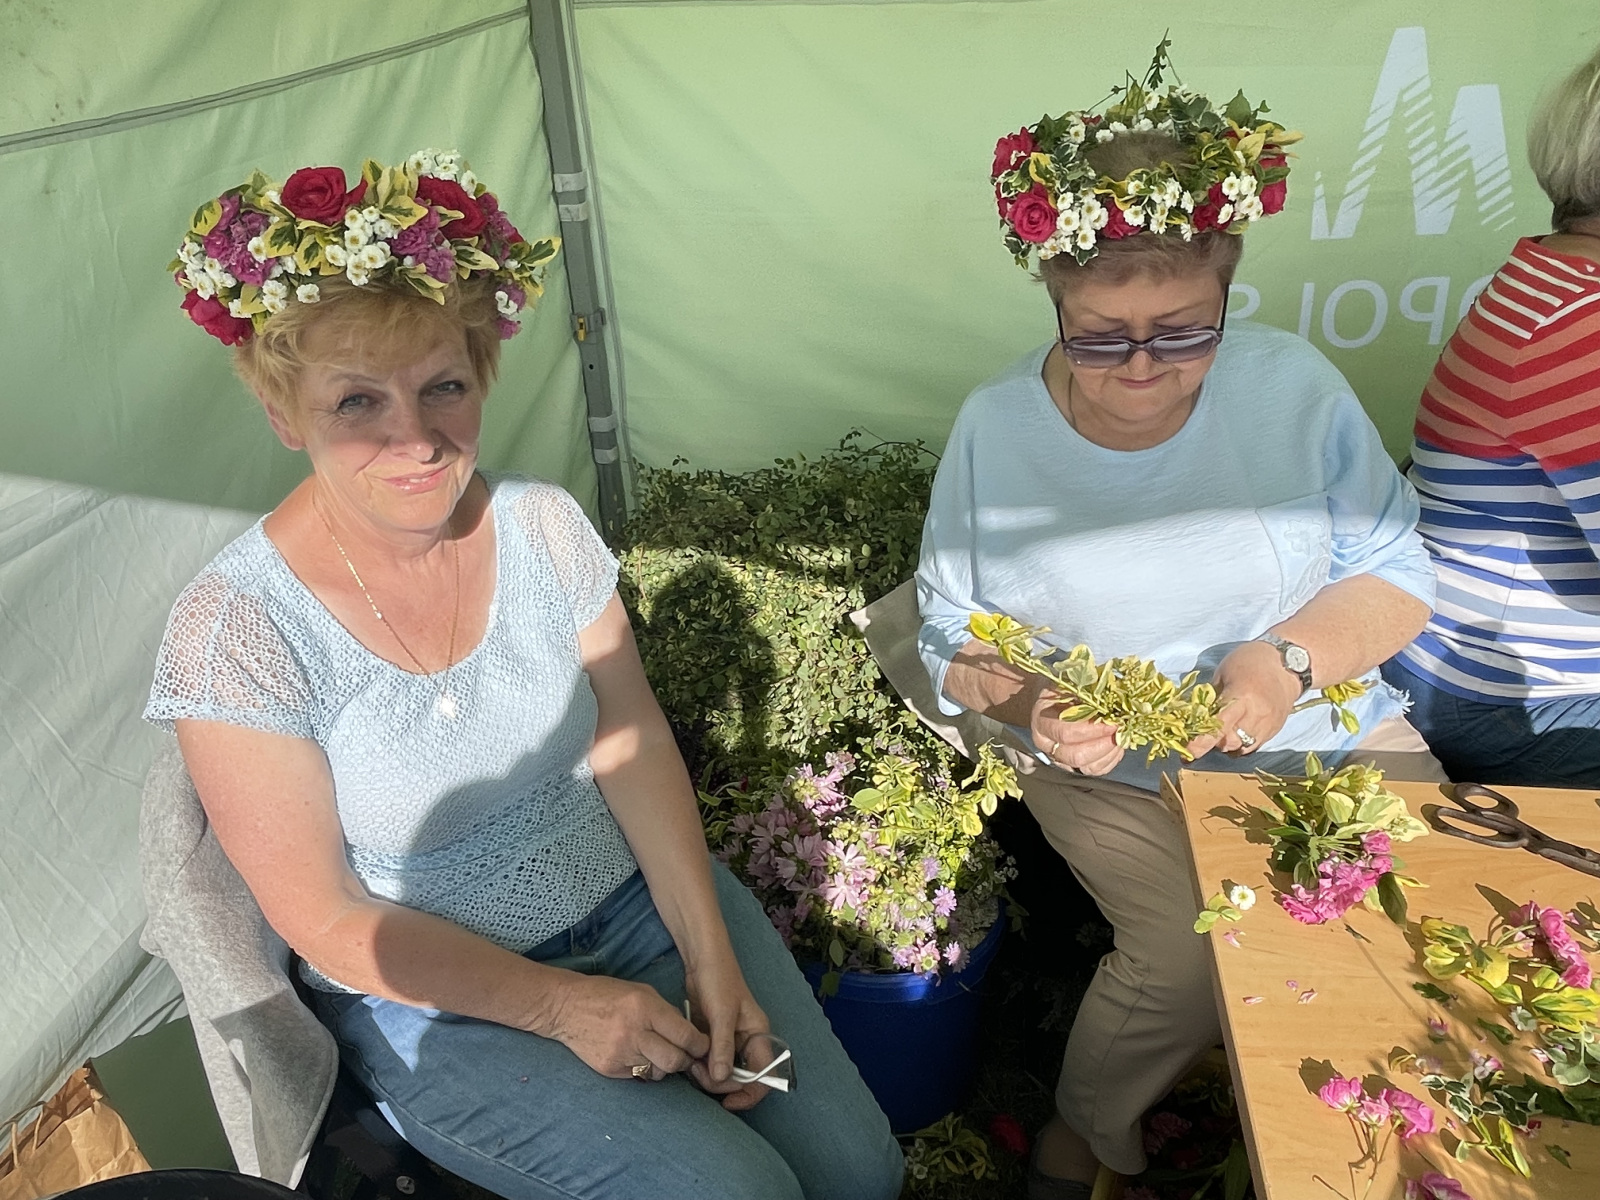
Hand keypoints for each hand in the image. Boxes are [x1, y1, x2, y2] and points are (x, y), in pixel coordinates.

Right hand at [544, 973, 708, 1080]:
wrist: (565, 1007)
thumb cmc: (606, 995)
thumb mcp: (641, 992)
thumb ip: (666, 1013)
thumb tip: (689, 1035)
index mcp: (645, 1008)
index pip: (685, 1036)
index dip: (699, 1044)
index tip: (702, 1045)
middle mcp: (634, 1032)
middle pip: (675, 1060)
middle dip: (685, 1060)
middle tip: (684, 1054)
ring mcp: (620, 1054)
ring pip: (658, 1072)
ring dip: (663, 1066)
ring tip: (655, 1052)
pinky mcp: (609, 1069)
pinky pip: (638, 1076)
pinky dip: (643, 1068)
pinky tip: (635, 1054)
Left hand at [684, 951, 772, 1111]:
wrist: (702, 959)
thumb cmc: (718, 980)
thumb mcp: (721, 1013)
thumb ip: (722, 1047)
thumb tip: (722, 1078)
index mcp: (759, 1035)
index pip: (765, 1076)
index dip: (749, 1093)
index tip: (727, 1102)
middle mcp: (748, 1041)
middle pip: (742, 1079)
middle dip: (721, 1083)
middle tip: (697, 1073)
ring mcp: (731, 1041)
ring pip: (725, 1072)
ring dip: (709, 1076)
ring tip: (691, 1065)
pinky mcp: (715, 1038)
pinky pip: (712, 1062)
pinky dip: (702, 1066)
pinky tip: (689, 1060)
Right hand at [1030, 685, 1123, 775]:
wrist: (1049, 701)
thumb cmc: (1062, 689)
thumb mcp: (1070, 683)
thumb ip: (1090, 692)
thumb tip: (1118, 697)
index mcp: (1041, 720)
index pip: (1066, 733)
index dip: (1093, 730)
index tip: (1114, 721)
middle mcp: (1046, 744)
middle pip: (1075, 756)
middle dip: (1103, 745)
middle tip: (1120, 731)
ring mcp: (1058, 757)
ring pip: (1086, 767)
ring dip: (1109, 753)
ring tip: (1121, 737)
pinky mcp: (1072, 766)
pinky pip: (1094, 770)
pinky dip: (1110, 760)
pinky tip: (1117, 746)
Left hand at [1185, 641, 1301, 758]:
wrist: (1287, 663)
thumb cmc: (1250, 661)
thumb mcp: (1224, 672)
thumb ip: (1212, 696)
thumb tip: (1196, 716)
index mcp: (1241, 697)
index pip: (1219, 727)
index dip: (1202, 742)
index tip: (1188, 752)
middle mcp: (1256, 715)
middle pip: (1230, 742)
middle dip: (1214, 742)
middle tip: (1204, 733)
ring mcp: (1268, 724)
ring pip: (1242, 747)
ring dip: (1227, 744)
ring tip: (1221, 732)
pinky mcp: (1275, 729)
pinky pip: (1254, 745)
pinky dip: (1241, 743)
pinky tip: (1236, 731)